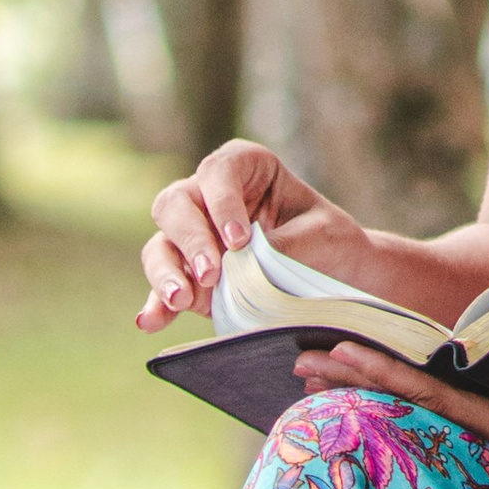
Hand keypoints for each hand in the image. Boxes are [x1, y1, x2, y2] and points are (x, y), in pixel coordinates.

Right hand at [137, 140, 379, 331]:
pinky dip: (156, 304)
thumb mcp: (321, 235)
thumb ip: (282, 244)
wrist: (337, 274)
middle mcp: (211, 197)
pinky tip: (151, 321)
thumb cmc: (330, 240)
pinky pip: (164, 286)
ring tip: (180, 300)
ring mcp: (195, 237)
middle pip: (176, 204)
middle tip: (211, 274)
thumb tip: (242, 264)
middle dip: (190, 239)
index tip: (238, 239)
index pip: (219, 171)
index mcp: (247, 168)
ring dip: (165, 272)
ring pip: (161, 244)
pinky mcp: (189, 276)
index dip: (221, 202)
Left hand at [292, 318, 488, 488]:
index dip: (388, 375)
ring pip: (436, 399)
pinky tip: (397, 367)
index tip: (338, 355)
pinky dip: (424, 379)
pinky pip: (464, 394)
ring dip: (384, 379)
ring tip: (327, 363)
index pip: (439, 398)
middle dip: (362, 379)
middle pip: (421, 400)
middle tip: (299, 361)